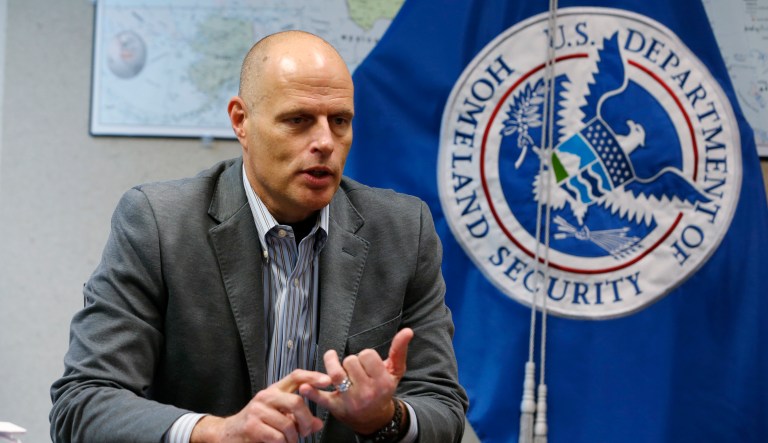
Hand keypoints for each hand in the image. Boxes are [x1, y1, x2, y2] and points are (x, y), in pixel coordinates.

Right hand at [190, 369, 330, 442]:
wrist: (229, 434)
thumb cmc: (257, 424)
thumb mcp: (279, 416)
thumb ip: (298, 418)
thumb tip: (317, 424)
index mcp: (275, 390)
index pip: (296, 375)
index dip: (313, 376)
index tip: (328, 380)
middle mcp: (266, 396)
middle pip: (296, 402)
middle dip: (306, 420)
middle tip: (306, 432)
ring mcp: (257, 410)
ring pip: (288, 424)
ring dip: (293, 438)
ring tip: (290, 441)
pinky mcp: (252, 426)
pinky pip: (277, 437)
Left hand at [299, 328, 413, 434]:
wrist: (375, 419)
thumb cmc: (383, 390)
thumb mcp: (395, 372)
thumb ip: (400, 350)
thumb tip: (408, 331)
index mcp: (383, 382)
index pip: (367, 355)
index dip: (365, 356)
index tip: (367, 364)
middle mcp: (367, 392)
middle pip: (350, 361)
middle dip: (351, 362)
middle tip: (355, 370)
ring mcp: (351, 401)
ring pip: (336, 374)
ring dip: (332, 364)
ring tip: (333, 362)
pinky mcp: (336, 408)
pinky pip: (322, 399)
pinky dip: (312, 393)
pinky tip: (305, 387)